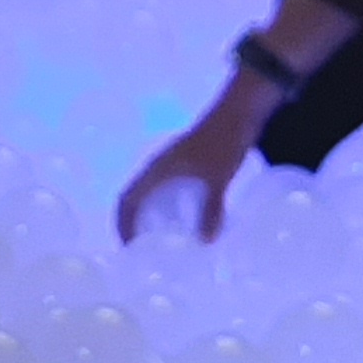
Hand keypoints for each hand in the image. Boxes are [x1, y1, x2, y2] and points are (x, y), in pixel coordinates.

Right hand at [118, 107, 257, 242]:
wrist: (240, 110)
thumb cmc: (224, 140)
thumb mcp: (218, 176)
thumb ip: (211, 209)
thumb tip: (206, 242)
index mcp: (158, 168)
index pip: (127, 198)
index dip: (122, 222)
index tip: (128, 248)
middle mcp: (159, 166)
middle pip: (134, 197)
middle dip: (132, 223)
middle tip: (142, 252)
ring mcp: (172, 164)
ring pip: (150, 193)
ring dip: (149, 215)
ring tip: (161, 242)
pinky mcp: (187, 164)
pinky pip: (167, 190)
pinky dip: (167, 207)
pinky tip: (185, 221)